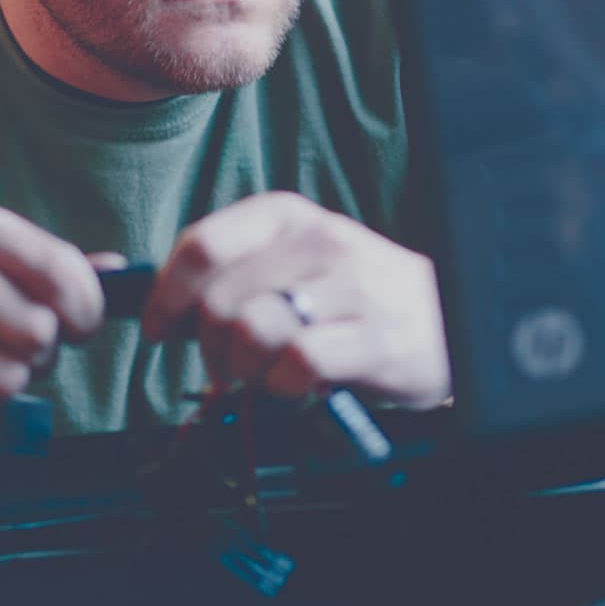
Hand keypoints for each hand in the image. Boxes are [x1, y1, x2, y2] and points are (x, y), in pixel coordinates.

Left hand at [142, 192, 450, 407]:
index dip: (165, 296)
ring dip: (245, 370)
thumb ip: (232, 272)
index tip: (158, 329)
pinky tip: (298, 385)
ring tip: (266, 375)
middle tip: (224, 367)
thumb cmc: (356, 297)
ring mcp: (351, 290)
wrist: (453, 319)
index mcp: (289, 217)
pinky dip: (283, 388)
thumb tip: (151, 300)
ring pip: (251, 332)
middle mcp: (319, 243)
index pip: (202, 246)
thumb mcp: (295, 262)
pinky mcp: (374, 339)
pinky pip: (296, 366)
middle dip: (206, 347)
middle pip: (218, 300)